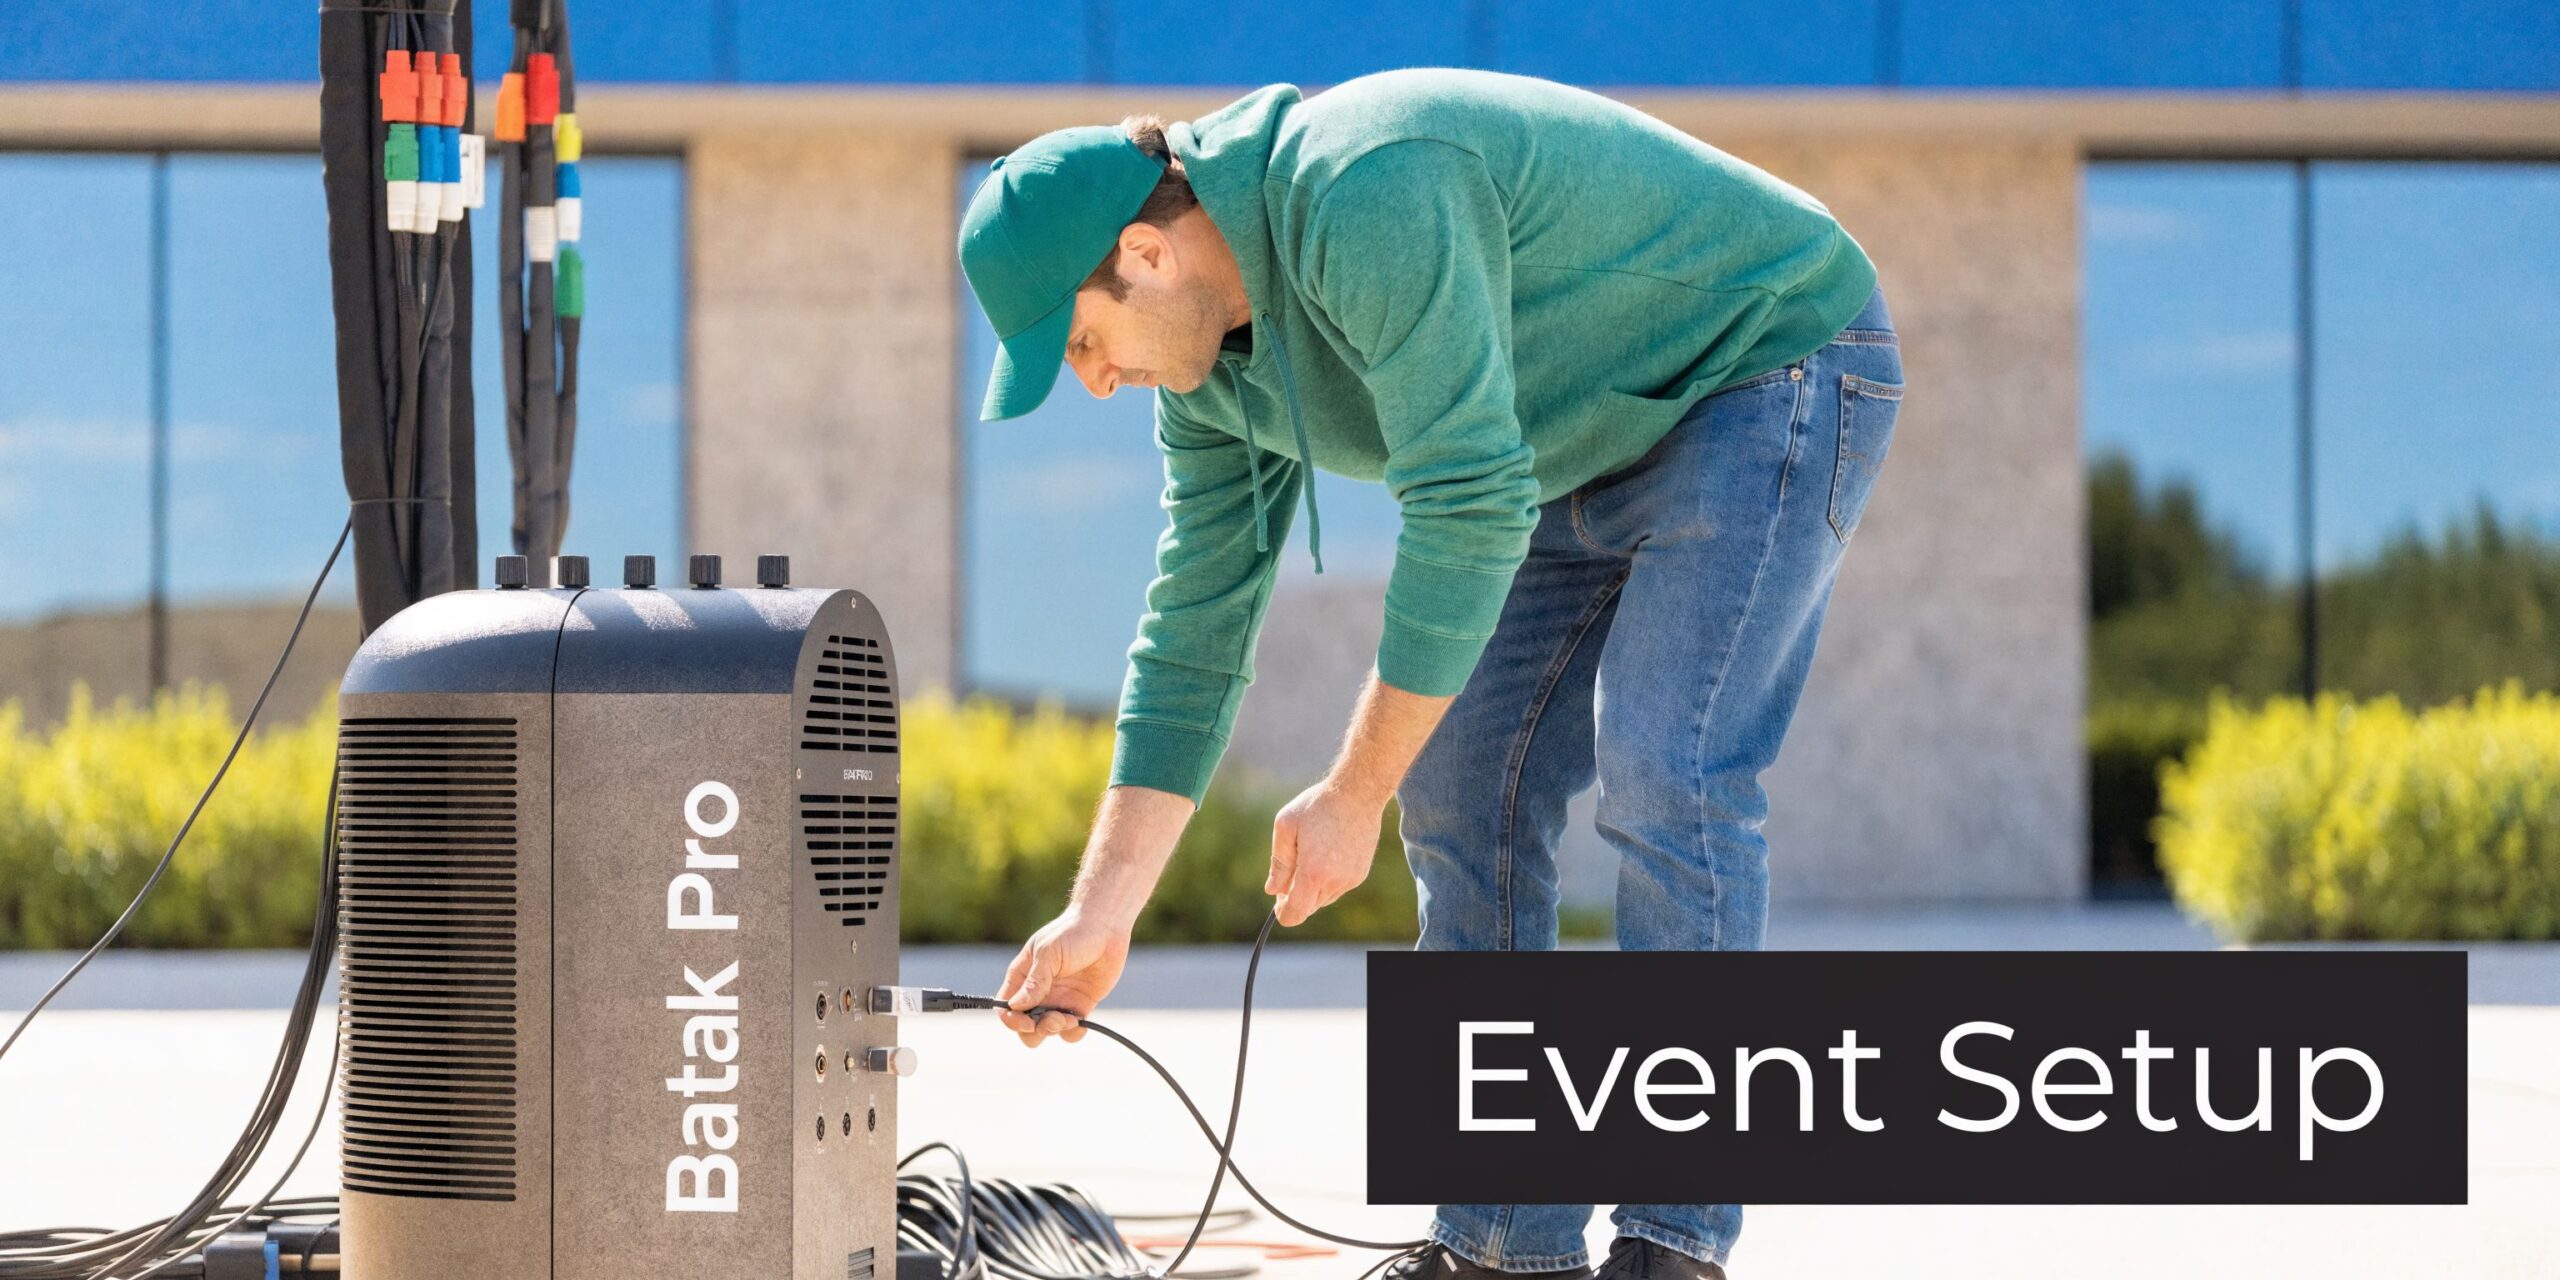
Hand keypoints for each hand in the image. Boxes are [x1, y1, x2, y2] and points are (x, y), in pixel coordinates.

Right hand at [994, 908, 1130, 1046]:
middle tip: (1054, 1019)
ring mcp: (1058, 1000)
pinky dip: (1073, 1032)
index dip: (1013, 1020)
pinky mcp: (1079, 1005)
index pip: (1006, 1008)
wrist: (1106, 927)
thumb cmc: (1073, 933)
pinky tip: (1080, 1022)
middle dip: (1035, 1031)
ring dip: (1055, 1030)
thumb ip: (1034, 981)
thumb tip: (1015, 1006)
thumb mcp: (1049, 954)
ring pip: (1047, 1030)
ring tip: (1070, 1018)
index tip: (1028, 1022)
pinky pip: (1071, 1030)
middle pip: (1024, 1025)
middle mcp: (1038, 992)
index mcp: (1022, 977)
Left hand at [1267, 780, 1384, 926]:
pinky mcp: (1360, 874)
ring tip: (1310, 855)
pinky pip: (1338, 888)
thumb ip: (1279, 863)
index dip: (1284, 913)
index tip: (1278, 903)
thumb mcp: (1287, 826)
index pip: (1296, 913)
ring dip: (1312, 888)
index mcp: (1313, 872)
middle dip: (1296, 896)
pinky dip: (1327, 880)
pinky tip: (1326, 854)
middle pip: (1309, 907)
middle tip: (1291, 869)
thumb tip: (1273, 890)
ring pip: (1324, 899)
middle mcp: (1334, 881)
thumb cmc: (1318, 806)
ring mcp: (1350, 880)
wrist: (1358, 794)